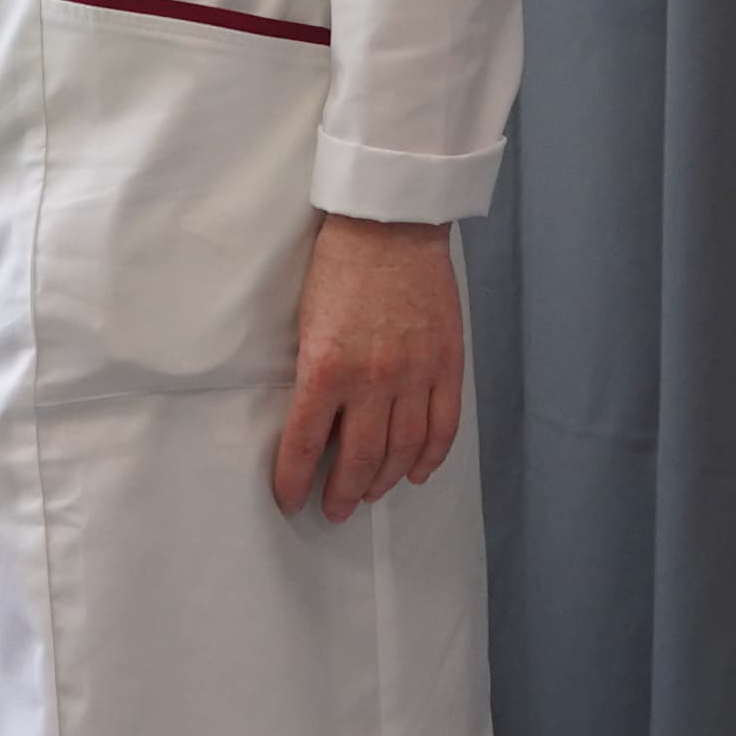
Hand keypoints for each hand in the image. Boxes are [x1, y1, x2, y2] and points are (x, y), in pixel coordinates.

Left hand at [271, 214, 464, 523]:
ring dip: (383, 480)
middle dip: (341, 492)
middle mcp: (372, 380)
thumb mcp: (306, 320)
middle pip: (357, 458)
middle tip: (332, 510)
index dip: (293, 480)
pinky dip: (431, 456)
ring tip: (369, 494)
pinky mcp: (446, 364)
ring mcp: (414, 375)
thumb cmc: (339, 265)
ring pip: (402, 450)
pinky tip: (416, 472)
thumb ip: (313, 373)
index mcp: (326, 368)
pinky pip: (443, 426)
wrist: (390, 225)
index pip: (303, 444)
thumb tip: (314, 420)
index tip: (289, 499)